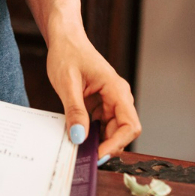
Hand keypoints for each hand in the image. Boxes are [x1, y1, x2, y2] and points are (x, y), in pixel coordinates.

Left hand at [46, 28, 141, 159]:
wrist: (65, 38)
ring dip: (98, 141)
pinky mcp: (101, 103)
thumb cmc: (67, 53)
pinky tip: (77, 135)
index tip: (97, 154)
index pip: (129, 125)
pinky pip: (101, 124)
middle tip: (84, 157)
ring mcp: (110, 100)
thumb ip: (75, 110)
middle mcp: (118, 96)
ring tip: (78, 148)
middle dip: (106, 146)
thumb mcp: (67, 83)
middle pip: (122, 131)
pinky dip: (91, 133)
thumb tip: (79, 137)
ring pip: (111, 130)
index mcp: (116, 89)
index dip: (116, 144)